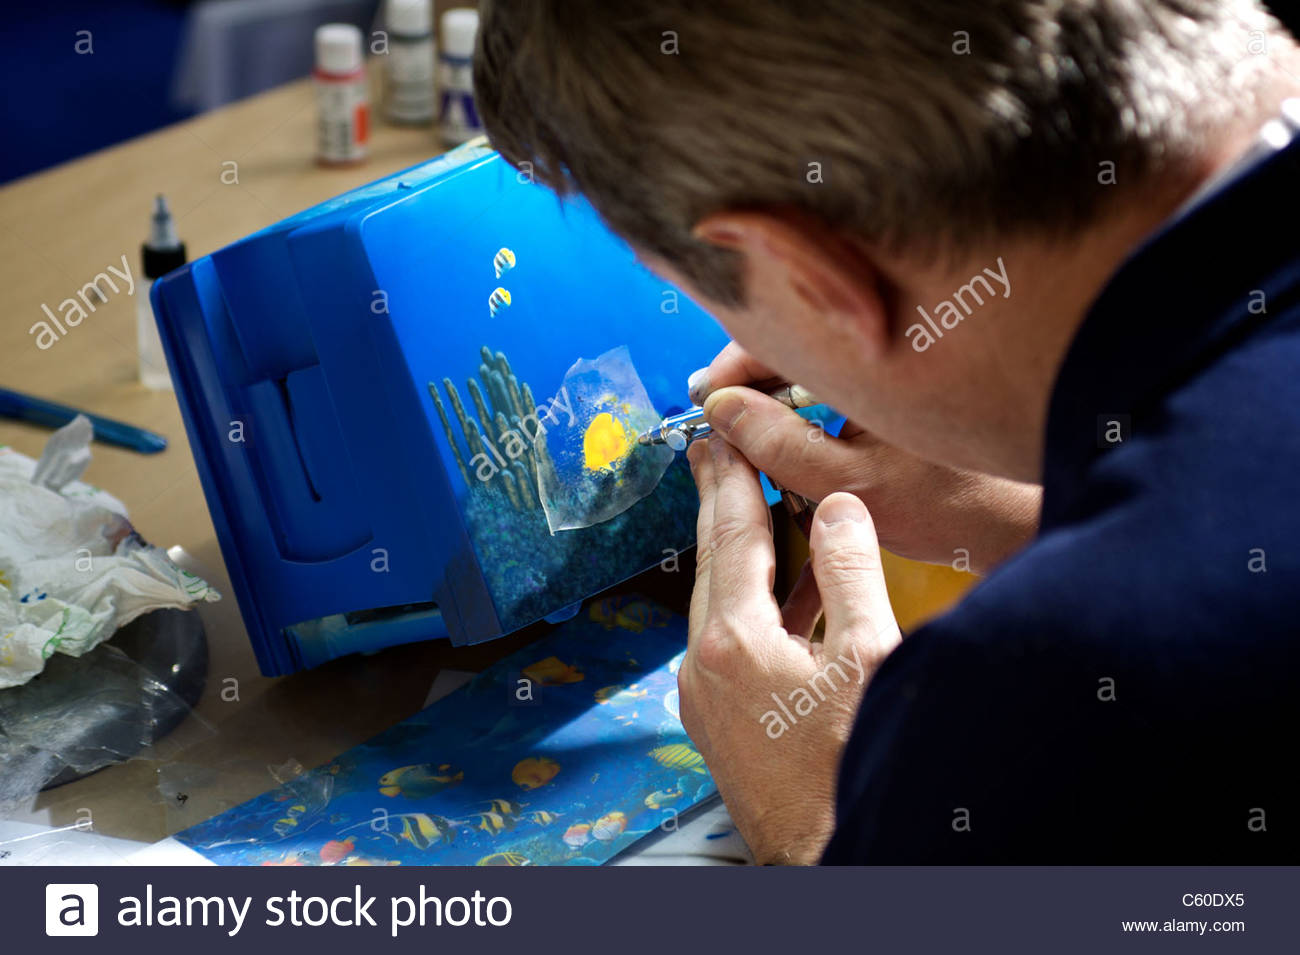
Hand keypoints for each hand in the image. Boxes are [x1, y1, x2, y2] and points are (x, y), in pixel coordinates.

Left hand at [680, 436, 900, 863]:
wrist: (829, 854)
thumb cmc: (854, 764)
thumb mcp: (869, 656)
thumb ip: (850, 573)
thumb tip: (837, 509)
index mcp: (734, 640)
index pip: (731, 536)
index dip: (729, 480)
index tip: (717, 437)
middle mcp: (702, 665)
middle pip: (711, 564)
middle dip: (716, 506)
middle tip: (711, 455)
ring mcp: (704, 698)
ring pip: (716, 603)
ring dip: (735, 555)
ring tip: (747, 511)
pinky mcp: (717, 723)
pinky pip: (726, 641)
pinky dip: (749, 604)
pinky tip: (779, 596)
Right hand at [691, 343, 1040, 574]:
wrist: (1037, 515)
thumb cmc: (959, 504)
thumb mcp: (853, 486)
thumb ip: (778, 446)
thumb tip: (722, 410)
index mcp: (881, 341)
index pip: (786, 324)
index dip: (736, 362)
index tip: (707, 399)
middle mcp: (896, 326)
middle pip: (798, 332)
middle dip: (753, 373)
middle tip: (720, 414)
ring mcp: (907, 344)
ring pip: (819, 352)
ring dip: (781, 384)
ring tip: (752, 425)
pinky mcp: (914, 367)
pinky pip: (845, 366)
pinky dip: (815, 391)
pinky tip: (800, 425)